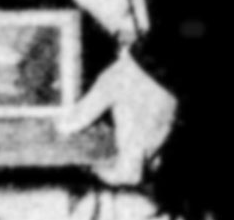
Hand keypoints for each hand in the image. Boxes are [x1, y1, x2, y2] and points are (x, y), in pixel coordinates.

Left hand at [59, 51, 176, 185]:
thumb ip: (85, 111)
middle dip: (122, 167)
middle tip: (106, 153)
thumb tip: (64, 127)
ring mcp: (164, 133)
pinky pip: (157, 142)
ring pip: (151, 157)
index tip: (97, 167)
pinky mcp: (169, 121)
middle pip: (141, 170)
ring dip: (133, 154)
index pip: (128, 175)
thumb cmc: (133, 75)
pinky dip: (144, 141)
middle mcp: (153, 142)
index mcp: (136, 139)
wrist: (162, 58)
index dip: (111, 176)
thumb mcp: (104, 91)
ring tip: (117, 135)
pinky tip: (132, 121)